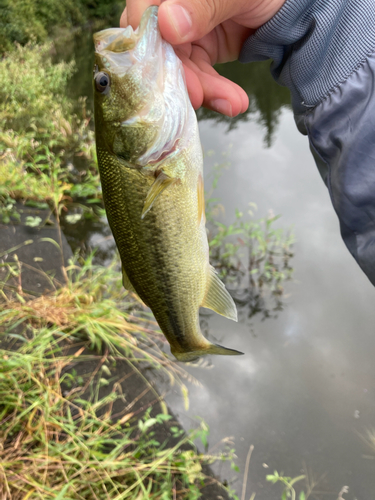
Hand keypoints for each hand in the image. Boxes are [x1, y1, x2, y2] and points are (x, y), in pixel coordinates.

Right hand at [120, 0, 285, 116]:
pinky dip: (213, 92)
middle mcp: (170, 6)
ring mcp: (182, 31)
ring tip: (232, 103)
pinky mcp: (197, 52)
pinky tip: (233, 102)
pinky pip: (196, 77)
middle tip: (199, 96)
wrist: (293, 8)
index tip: (164, 67)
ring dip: (202, 90)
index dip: (148, 40)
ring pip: (177, 68)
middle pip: (156, 46)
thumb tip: (168, 24)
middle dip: (180, 75)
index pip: (143, 9)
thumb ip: (204, 5)